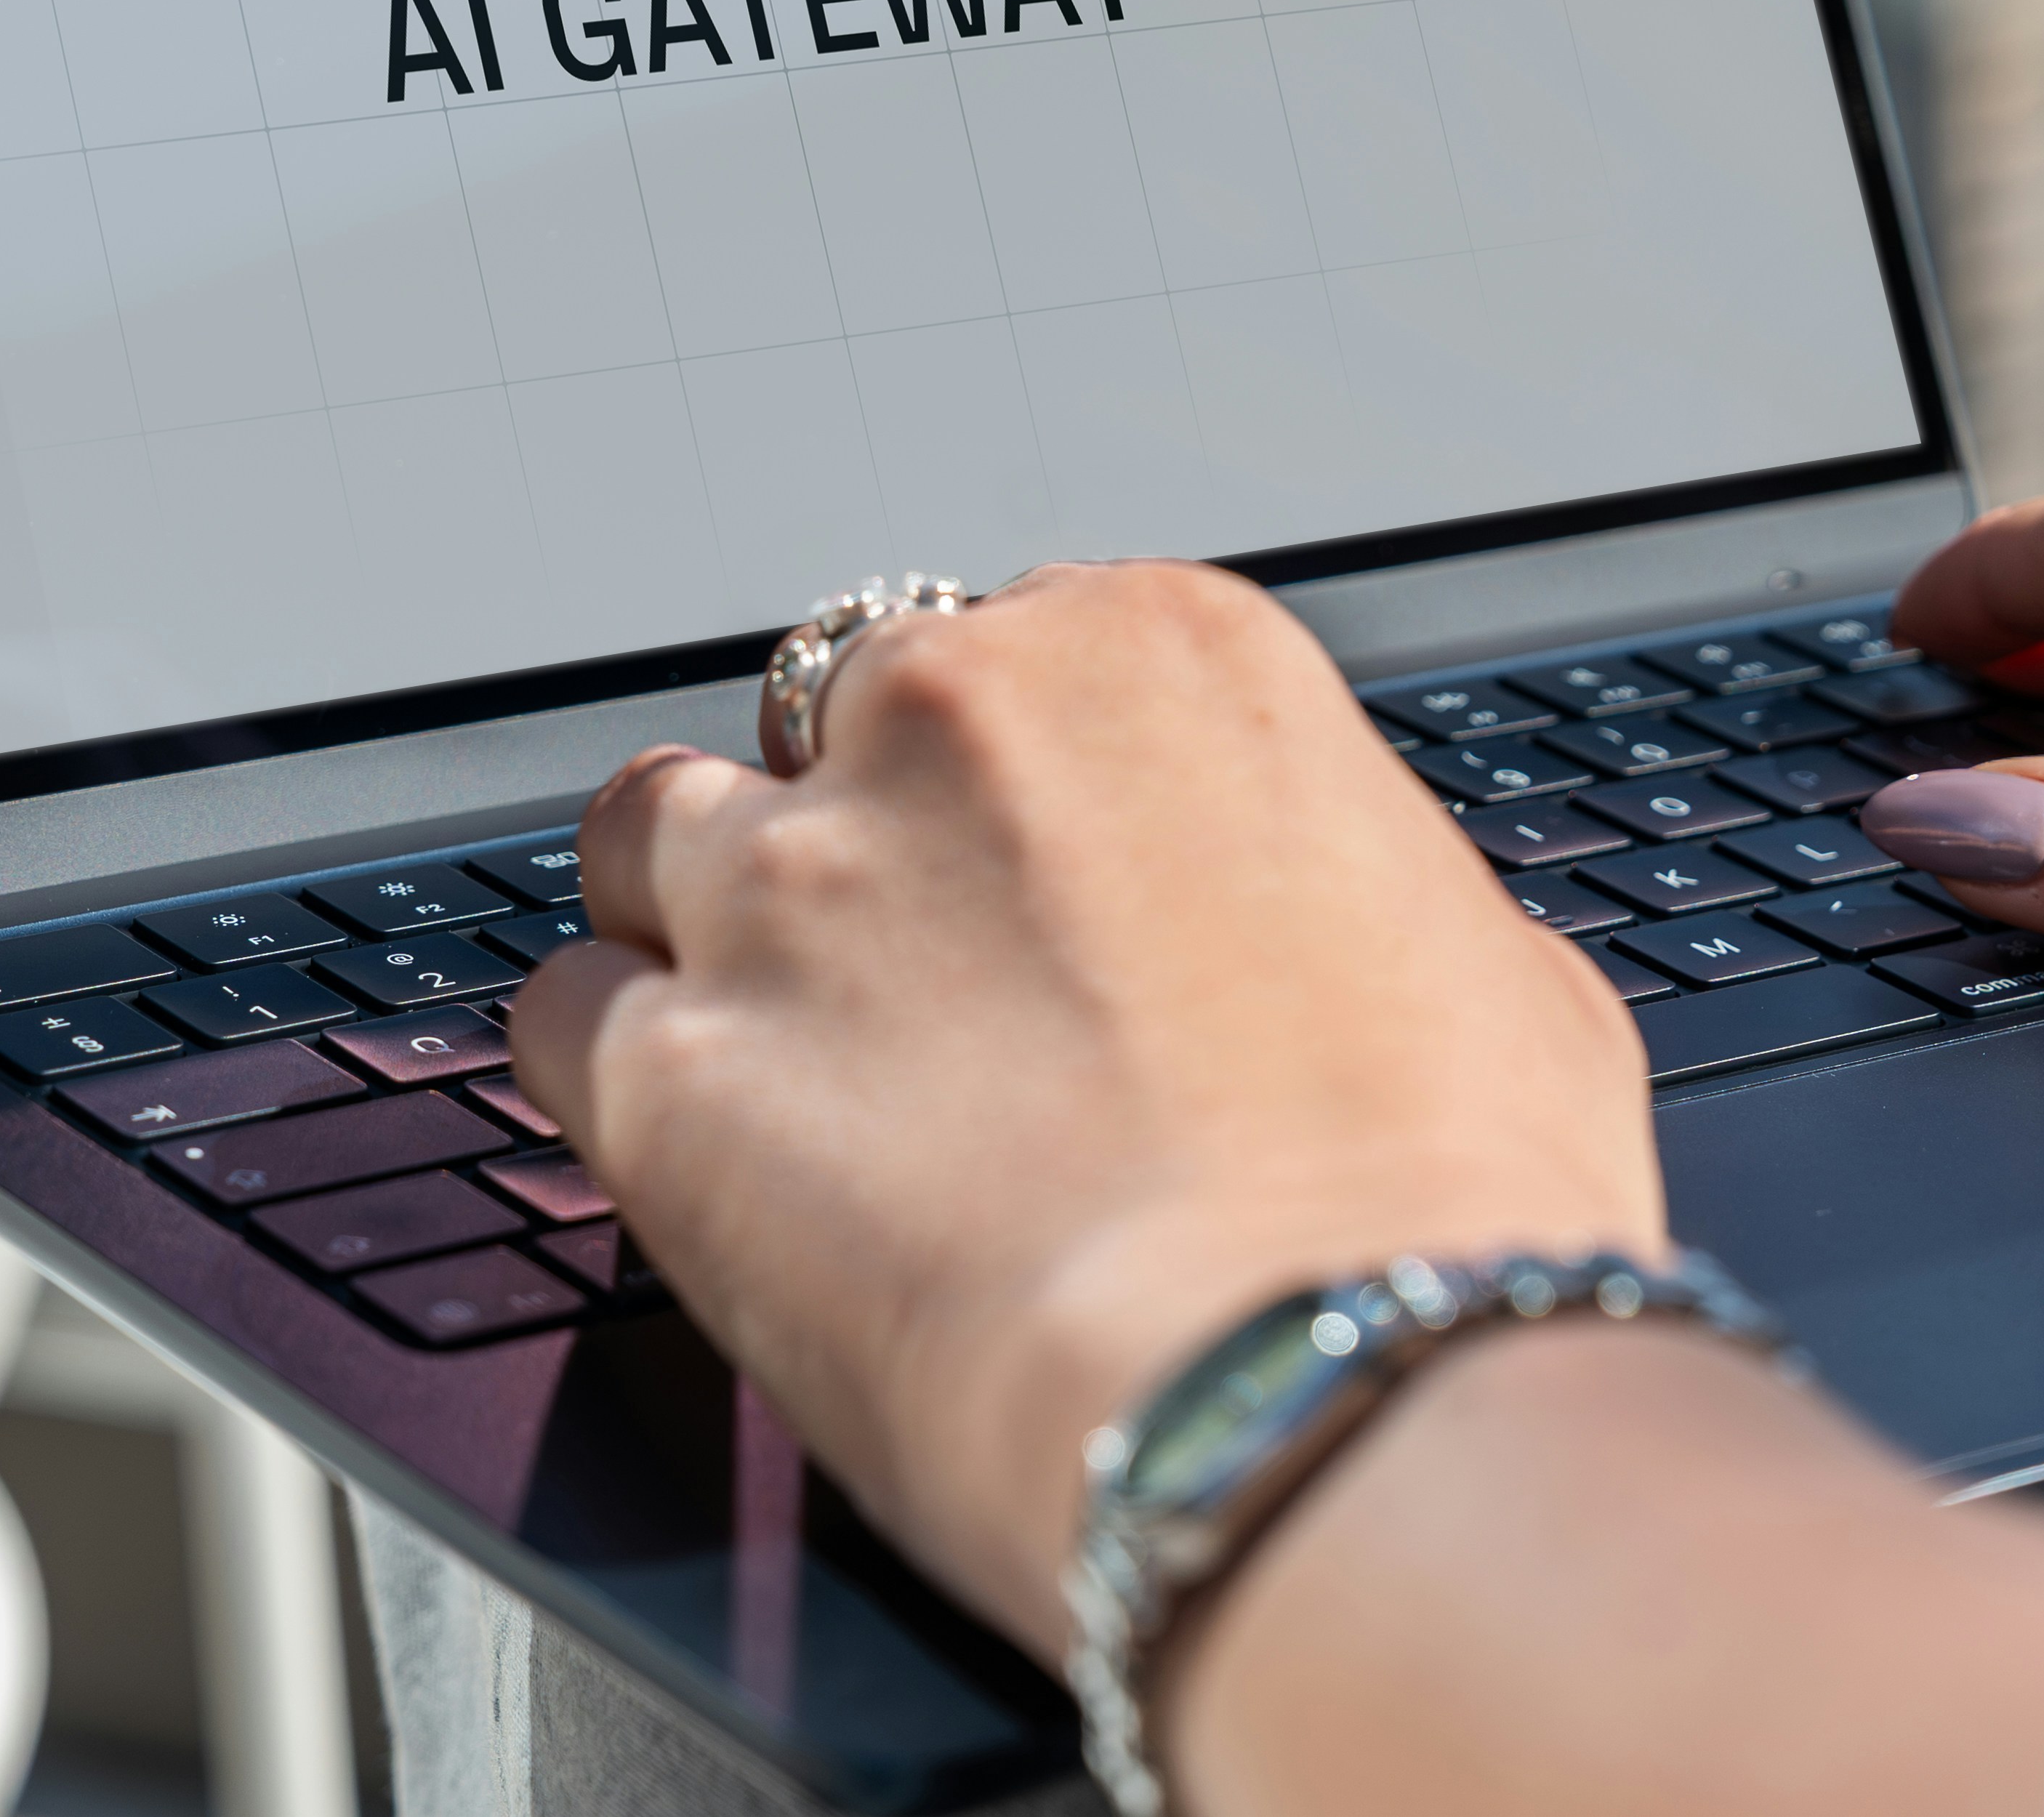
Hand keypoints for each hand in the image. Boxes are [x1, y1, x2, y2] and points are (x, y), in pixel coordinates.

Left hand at [501, 560, 1666, 1646]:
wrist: (1320, 1395)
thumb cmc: (1439, 1205)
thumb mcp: (1484, 963)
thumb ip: (1347, 885)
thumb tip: (1328, 932)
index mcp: (1163, 656)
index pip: (1018, 648)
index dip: (1016, 780)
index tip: (1031, 872)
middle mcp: (956, 717)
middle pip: (828, 715)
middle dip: (859, 826)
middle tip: (912, 972)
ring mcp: (793, 885)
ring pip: (654, 830)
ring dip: (698, 924)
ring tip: (776, 1054)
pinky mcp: (671, 1071)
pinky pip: (560, 1019)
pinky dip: (609, 1079)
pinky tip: (690, 1158)